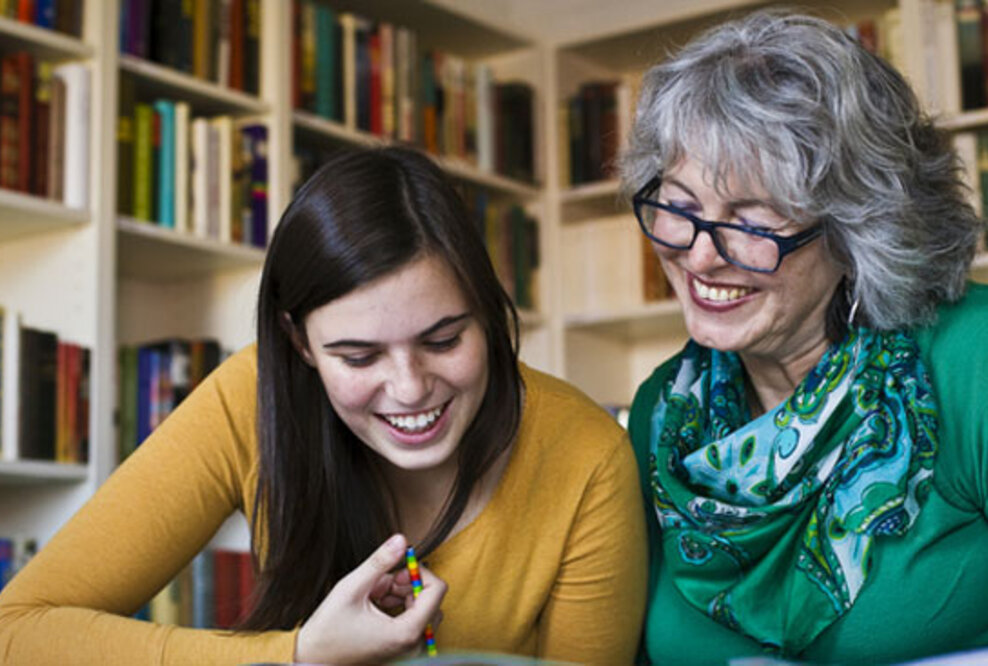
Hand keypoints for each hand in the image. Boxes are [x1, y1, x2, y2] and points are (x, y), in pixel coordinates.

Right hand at [294, 533, 446, 664]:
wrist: (312, 662)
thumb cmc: (328, 632)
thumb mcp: (351, 588)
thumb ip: (379, 561)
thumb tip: (400, 540)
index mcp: (407, 633)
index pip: (437, 590)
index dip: (420, 571)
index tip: (399, 567)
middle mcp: (413, 646)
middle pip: (430, 600)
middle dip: (407, 584)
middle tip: (382, 580)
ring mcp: (408, 651)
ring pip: (420, 609)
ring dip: (400, 594)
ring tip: (373, 593)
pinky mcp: (401, 650)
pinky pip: (412, 621)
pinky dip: (396, 607)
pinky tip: (374, 603)